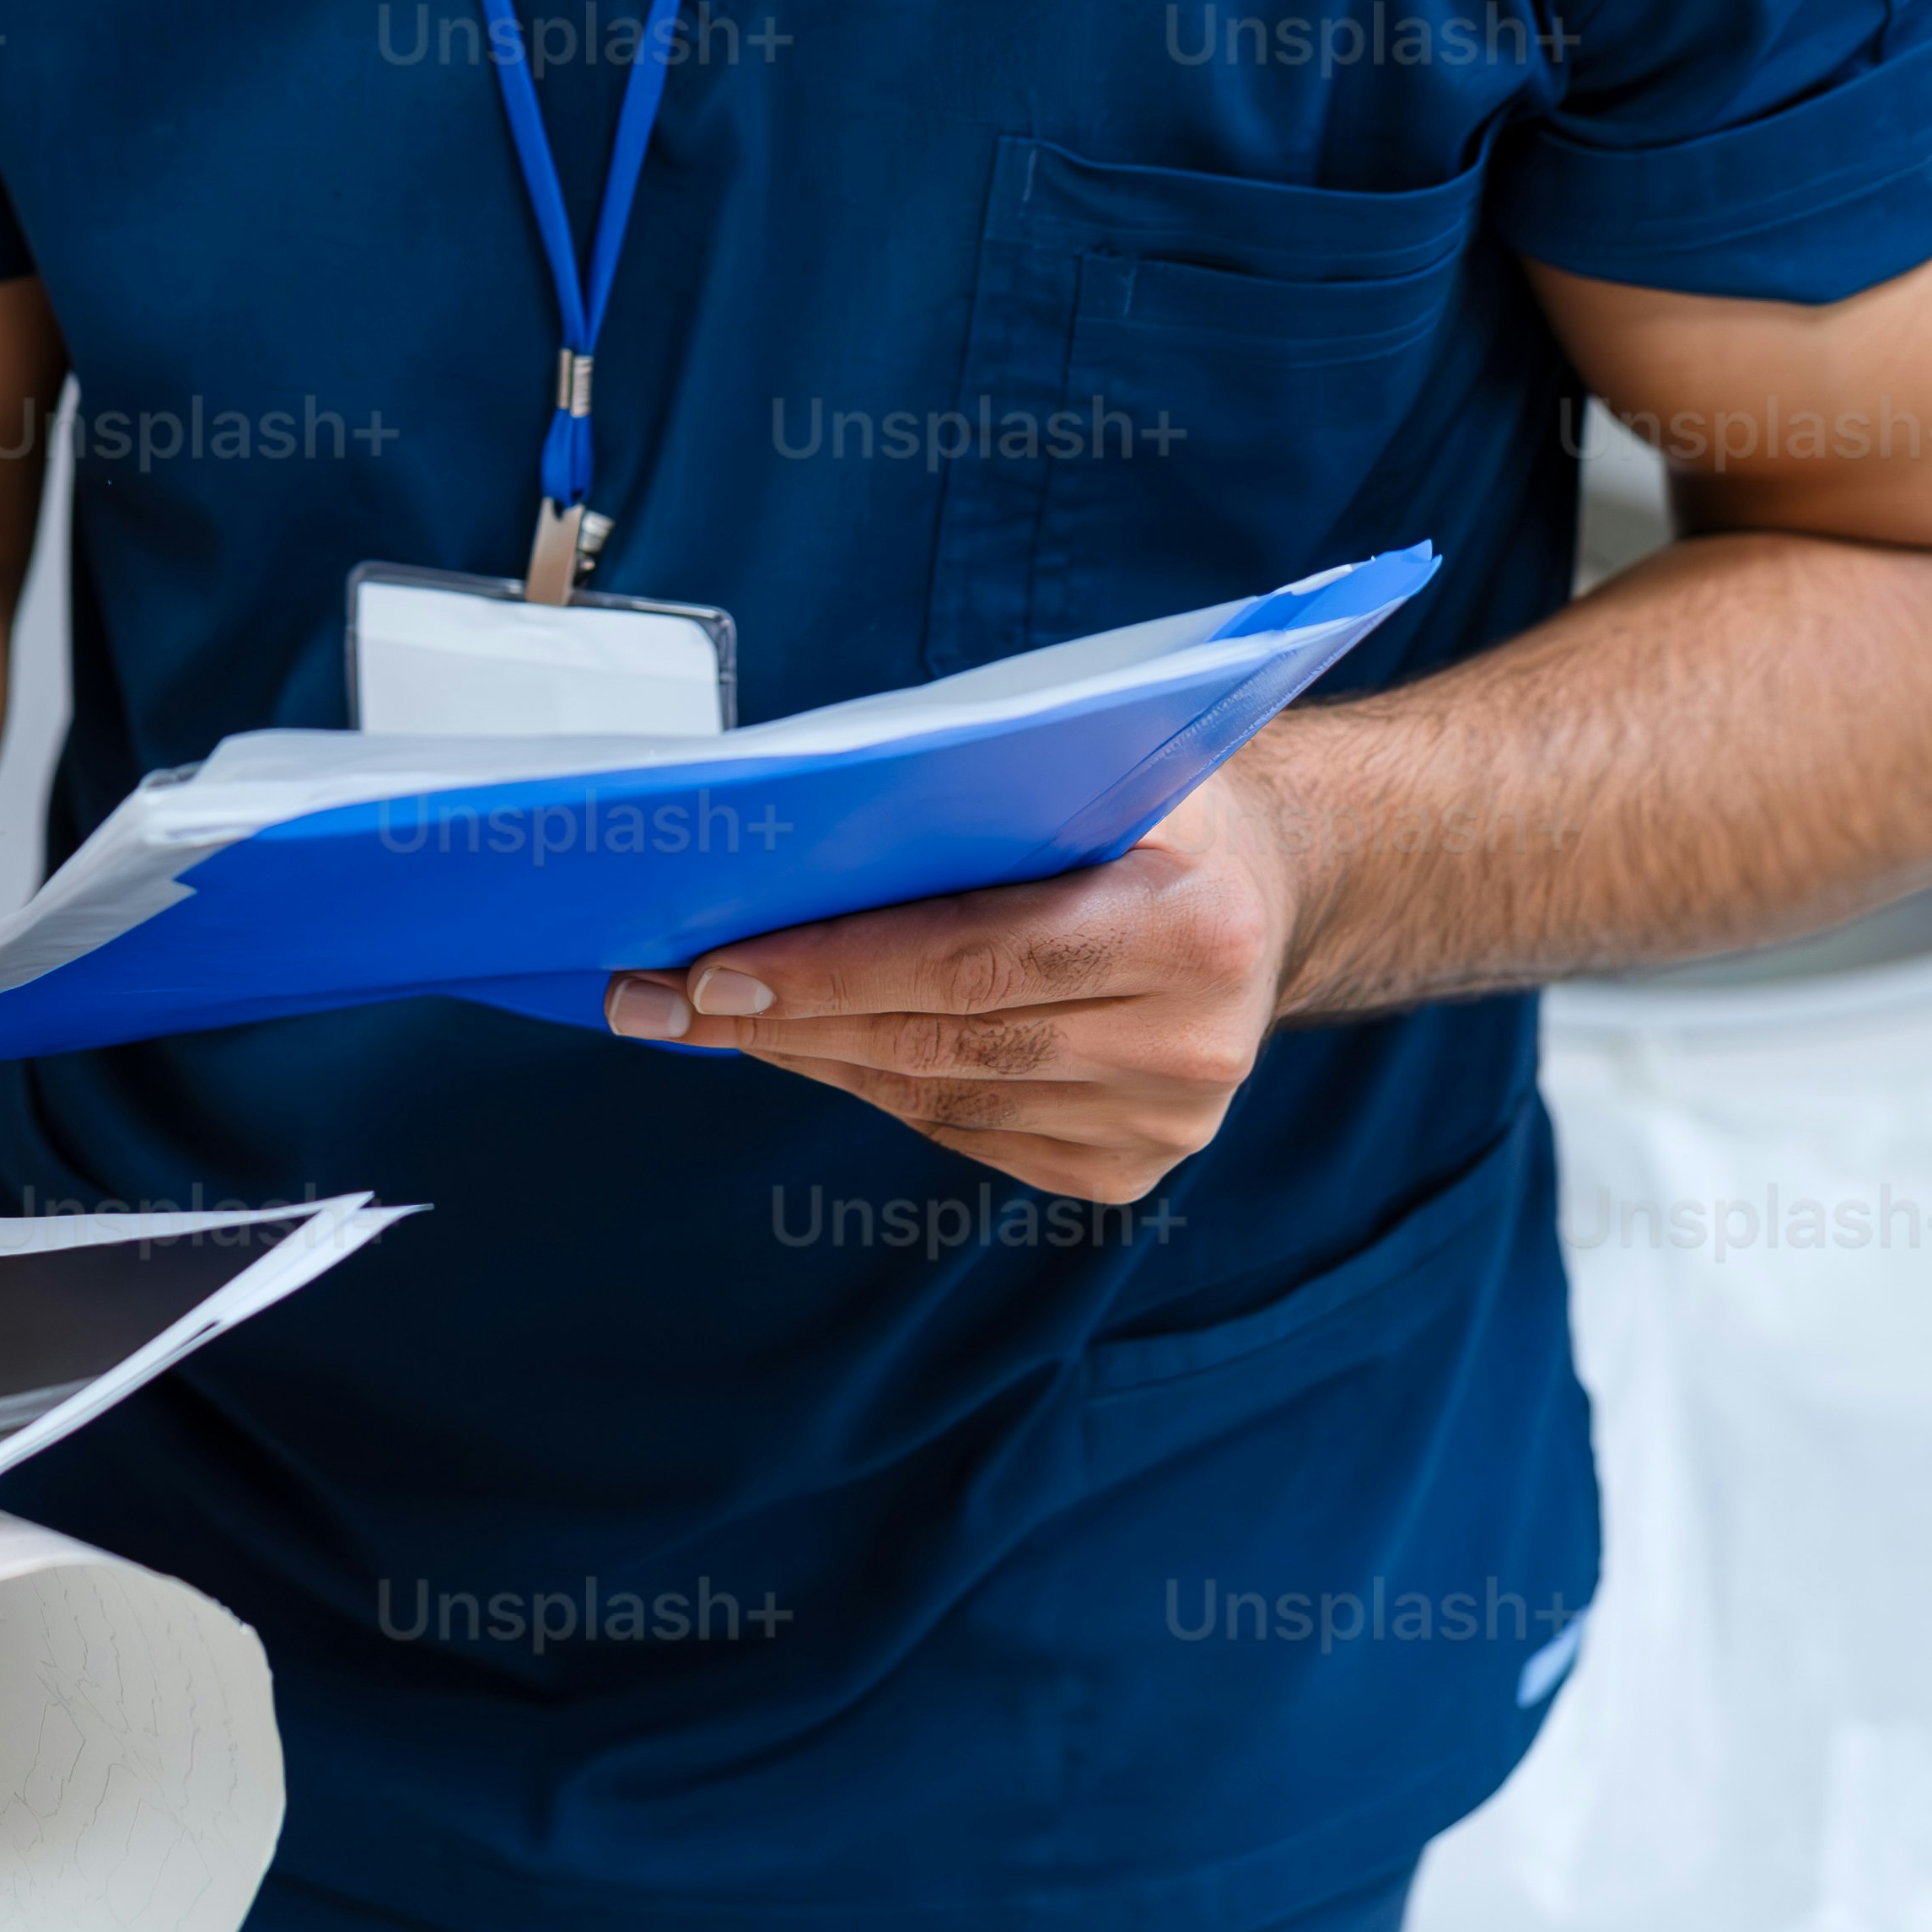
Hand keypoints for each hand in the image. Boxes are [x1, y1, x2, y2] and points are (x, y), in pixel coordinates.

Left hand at [603, 754, 1316, 1212]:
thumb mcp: (1096, 761)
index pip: (976, 958)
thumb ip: (985, 792)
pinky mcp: (1129, 1170)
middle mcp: (1193, 1046)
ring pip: (944, 1098)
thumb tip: (796, 829)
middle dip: (789, 1019)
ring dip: (815, 1058)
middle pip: (947, 1041)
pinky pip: (970, 1134)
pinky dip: (880, 1087)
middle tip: (662, 999)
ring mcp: (1167, 1126)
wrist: (1270, 891)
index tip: (712, 965)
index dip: (836, 968)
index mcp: (1197, 929)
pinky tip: (810, 1048)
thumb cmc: (1153, 806)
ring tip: (709, 1018)